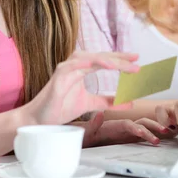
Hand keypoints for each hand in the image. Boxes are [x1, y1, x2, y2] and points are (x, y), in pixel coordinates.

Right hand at [22, 52, 139, 124]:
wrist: (40, 120)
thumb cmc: (62, 108)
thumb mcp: (91, 104)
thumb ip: (108, 101)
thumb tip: (130, 102)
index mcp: (83, 68)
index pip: (105, 60)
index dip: (121, 59)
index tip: (137, 60)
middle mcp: (75, 64)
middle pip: (100, 57)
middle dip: (119, 59)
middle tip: (136, 62)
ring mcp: (66, 69)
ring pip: (89, 58)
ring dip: (105, 60)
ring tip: (120, 64)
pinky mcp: (58, 77)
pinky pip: (72, 66)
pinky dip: (85, 63)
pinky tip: (98, 65)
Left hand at [79, 112, 173, 146]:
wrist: (86, 139)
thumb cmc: (86, 136)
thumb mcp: (86, 133)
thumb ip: (92, 125)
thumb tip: (98, 114)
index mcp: (114, 124)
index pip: (127, 124)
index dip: (135, 128)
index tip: (141, 133)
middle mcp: (123, 126)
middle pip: (140, 122)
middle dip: (152, 126)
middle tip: (163, 132)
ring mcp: (127, 131)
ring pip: (144, 126)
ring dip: (155, 129)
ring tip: (166, 134)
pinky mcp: (129, 137)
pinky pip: (143, 134)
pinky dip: (152, 134)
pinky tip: (161, 138)